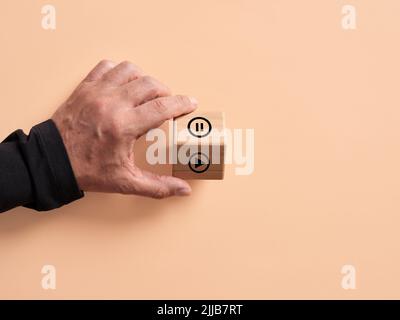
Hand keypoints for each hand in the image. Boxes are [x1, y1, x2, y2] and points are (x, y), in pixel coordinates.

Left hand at [52, 60, 197, 197]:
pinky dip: (120, 72)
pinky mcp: (84, 87)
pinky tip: (124, 85)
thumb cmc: (88, 170)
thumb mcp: (125, 182)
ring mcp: (96, 92)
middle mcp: (111, 103)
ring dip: (144, 79)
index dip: (181, 104)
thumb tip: (183, 190)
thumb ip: (158, 186)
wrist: (52, 161)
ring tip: (147, 94)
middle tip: (168, 104)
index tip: (191, 103)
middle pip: (150, 84)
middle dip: (166, 92)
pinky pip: (107, 66)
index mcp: (123, 126)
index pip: (162, 107)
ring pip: (130, 70)